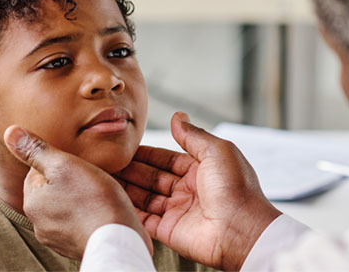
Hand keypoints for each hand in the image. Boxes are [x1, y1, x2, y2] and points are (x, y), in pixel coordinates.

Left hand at [3, 126, 152, 259]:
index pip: (37, 172)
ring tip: (98, 194)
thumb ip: (37, 149)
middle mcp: (40, 223)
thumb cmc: (94, 201)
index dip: (60, 163)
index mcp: (32, 202)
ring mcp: (58, 238)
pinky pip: (78, 223)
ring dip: (78, 199)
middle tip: (90, 177)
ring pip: (66, 207)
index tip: (77, 163)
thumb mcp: (64, 165)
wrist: (117, 240)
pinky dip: (87, 216)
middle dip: (69, 181)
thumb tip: (11, 133)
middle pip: (52, 190)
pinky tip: (101, 210)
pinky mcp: (76, 245)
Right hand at [116, 112, 281, 269]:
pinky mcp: (170, 231)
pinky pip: (145, 219)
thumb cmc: (236, 189)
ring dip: (127, 188)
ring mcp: (178, 211)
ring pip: (145, 197)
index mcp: (200, 170)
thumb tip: (178, 116)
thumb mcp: (217, 151)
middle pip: (152, 177)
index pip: (165, 159)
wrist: (242, 230)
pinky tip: (115, 200)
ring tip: (106, 177)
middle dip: (131, 169)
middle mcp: (188, 191)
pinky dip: (130, 210)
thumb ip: (193, 135)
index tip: (125, 147)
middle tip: (109, 162)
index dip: (146, 153)